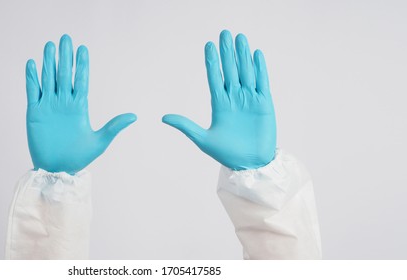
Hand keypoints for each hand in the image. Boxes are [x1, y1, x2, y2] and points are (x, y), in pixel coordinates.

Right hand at [26, 35, 136, 173]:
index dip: (81, 65)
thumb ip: (114, 127)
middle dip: (65, 57)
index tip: (83, 49)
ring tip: (50, 46)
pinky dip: (31, 78)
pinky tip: (32, 64)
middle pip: (64, 75)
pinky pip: (32, 91)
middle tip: (66, 38)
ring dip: (48, 63)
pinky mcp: (34, 112)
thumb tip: (134, 116)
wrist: (57, 170)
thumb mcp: (99, 142)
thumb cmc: (78, 158)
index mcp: (79, 107)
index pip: (81, 81)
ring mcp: (48, 106)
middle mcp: (63, 103)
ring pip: (48, 79)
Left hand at [162, 30, 275, 169]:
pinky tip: (256, 54)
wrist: (250, 164)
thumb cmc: (227, 154)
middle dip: (227, 52)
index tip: (208, 45)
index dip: (212, 61)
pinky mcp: (264, 104)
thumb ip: (186, 126)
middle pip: (230, 70)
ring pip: (246, 72)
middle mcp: (234, 98)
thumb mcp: (203, 139)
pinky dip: (260, 68)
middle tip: (224, 33)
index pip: (214, 77)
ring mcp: (249, 99)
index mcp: (219, 105)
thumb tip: (163, 117)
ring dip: (243, 55)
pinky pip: (262, 82)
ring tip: (240, 38)